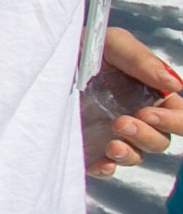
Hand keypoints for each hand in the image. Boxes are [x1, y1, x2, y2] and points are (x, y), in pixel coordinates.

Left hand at [82, 25, 182, 173]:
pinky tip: (102, 164)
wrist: (44, 57)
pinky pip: (104, 167)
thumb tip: (176, 85)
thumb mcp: (113, 44)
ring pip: (136, 155)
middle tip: (122, 123)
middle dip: (147, 136)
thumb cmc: (85, 47)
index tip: (148, 114)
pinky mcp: (88, 147)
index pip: (178, 116)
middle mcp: (137, 118)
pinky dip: (106, 169)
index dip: (173, 120)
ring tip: (112, 144)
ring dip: (129, 154)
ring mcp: (112, 134)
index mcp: (151, 95)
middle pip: (160, 140)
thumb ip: (143, 61)